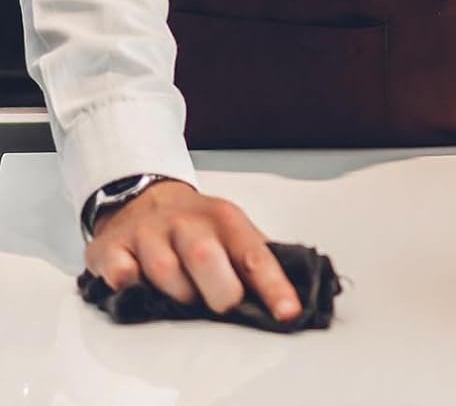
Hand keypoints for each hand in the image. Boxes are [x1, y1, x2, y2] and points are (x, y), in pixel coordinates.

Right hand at [84, 178, 300, 320]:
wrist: (144, 197)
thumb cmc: (194, 224)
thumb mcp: (230, 230)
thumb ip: (253, 258)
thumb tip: (287, 294)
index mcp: (225, 219)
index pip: (254, 255)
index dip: (273, 286)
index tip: (288, 312)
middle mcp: (187, 222)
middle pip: (206, 257)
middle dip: (219, 291)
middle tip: (224, 304)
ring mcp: (148, 233)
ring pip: (165, 270)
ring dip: (176, 294)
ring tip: (181, 294)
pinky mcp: (113, 248)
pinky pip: (122, 275)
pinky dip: (131, 287)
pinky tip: (137, 285)